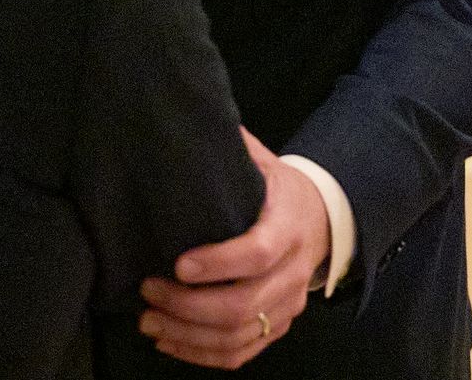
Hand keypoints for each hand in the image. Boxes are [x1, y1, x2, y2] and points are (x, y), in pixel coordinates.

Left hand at [138, 128, 329, 369]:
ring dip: (189, 334)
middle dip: (189, 306)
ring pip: (240, 335)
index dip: (218, 263)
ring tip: (149, 321)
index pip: (257, 252)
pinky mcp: (279, 325)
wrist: (324, 219)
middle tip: (148, 291)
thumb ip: (230, 149)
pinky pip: (243, 352)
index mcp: (287, 225)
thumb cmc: (278, 188)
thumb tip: (184, 117)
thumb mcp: (262, 161)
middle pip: (244, 304)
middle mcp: (294, 271)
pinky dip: (203, 354)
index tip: (176, 263)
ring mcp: (289, 304)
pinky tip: (170, 342)